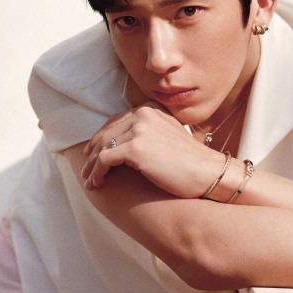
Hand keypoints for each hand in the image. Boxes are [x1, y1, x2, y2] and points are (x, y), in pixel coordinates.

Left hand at [81, 102, 217, 197]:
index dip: (102, 136)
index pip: (118, 120)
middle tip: (85, 168)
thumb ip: (151, 132)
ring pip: (103, 147)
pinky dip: (97, 173)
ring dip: (92, 166)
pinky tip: (97, 184)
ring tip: (89, 180)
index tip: (93, 151)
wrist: (207, 172)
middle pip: (107, 133)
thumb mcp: (170, 136)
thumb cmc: (192, 161)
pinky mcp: (135, 148)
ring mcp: (139, 130)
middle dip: (93, 152)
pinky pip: (105, 160)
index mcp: (151, 109)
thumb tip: (127, 144)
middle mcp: (143, 114)